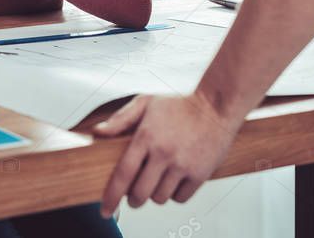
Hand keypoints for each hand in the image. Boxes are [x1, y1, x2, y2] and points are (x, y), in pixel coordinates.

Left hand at [95, 93, 241, 216]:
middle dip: (133, 199)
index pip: (123, 175)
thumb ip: (120, 119)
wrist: (216, 106)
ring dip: (154, 195)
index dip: (111, 196)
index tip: (105, 210)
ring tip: (157, 182)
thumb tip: (97, 132)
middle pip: (140, 193)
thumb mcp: (146, 102)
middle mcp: (163, 153)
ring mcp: (183, 165)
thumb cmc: (179, 104)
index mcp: (146, 136)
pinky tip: (173, 181)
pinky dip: (174, 195)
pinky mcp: (200, 174)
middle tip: (134, 195)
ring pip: (160, 199)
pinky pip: (180, 198)